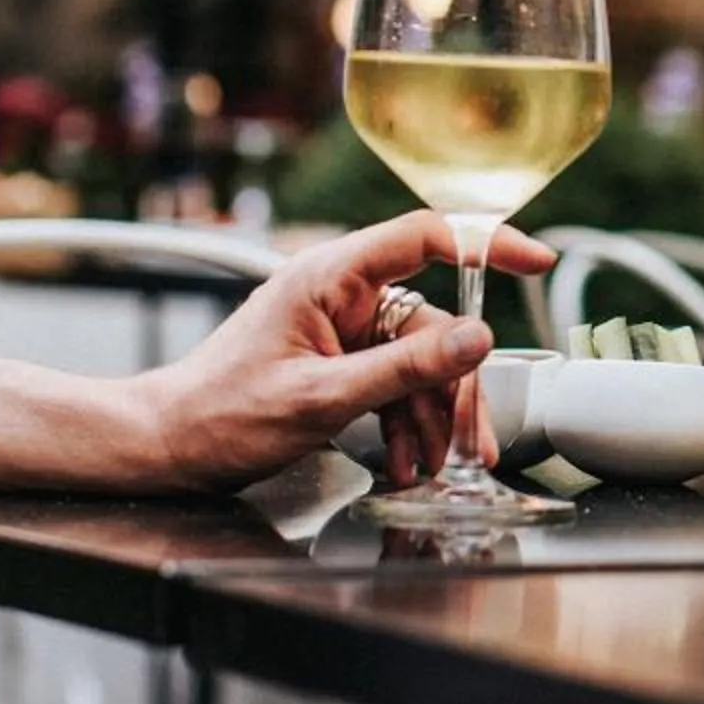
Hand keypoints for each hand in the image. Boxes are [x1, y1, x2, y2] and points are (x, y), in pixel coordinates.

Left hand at [134, 213, 557, 490]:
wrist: (169, 447)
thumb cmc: (221, 416)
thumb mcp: (322, 397)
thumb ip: (405, 369)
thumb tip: (477, 339)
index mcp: (330, 277)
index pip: (425, 237)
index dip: (486, 243)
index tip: (535, 262)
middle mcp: (340, 294)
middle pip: (433, 325)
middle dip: (453, 389)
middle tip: (471, 444)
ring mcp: (340, 328)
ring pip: (419, 362)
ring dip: (430, 417)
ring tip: (425, 466)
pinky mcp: (339, 359)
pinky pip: (395, 382)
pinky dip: (407, 422)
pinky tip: (405, 460)